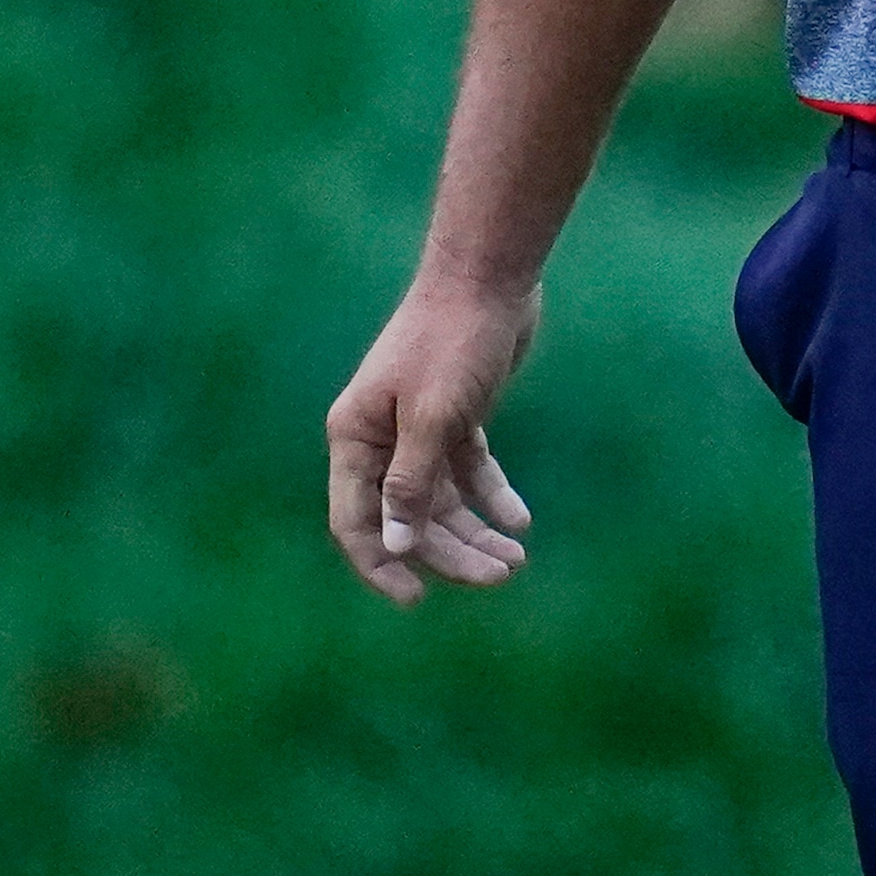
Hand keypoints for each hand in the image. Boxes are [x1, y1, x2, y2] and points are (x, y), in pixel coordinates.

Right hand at [325, 276, 541, 605]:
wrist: (490, 276)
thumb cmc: (453, 340)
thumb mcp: (433, 416)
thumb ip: (411, 483)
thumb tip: (393, 546)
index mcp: (355, 437)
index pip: (355, 521)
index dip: (381, 565)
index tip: (418, 599)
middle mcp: (379, 438)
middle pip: (409, 518)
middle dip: (451, 553)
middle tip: (502, 575)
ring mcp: (418, 429)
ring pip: (443, 501)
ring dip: (475, 532)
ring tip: (515, 559)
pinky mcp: (456, 418)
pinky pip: (470, 473)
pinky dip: (493, 497)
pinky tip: (520, 520)